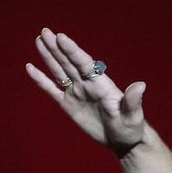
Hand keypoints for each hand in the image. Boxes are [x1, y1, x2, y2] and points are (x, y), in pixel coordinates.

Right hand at [25, 28, 146, 156]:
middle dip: (57, 48)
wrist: (124, 141)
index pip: (85, 64)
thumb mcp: (133, 115)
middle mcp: (87, 85)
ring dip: (49, 56)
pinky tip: (30, 67)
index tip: (61, 38)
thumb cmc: (131, 127)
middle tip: (46, 31)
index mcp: (101, 84)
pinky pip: (53, 90)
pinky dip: (41, 80)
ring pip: (60, 71)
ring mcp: (77, 93)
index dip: (73, 51)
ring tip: (40, 39)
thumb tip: (141, 85)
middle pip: (69, 63)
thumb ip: (133, 100)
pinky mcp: (69, 105)